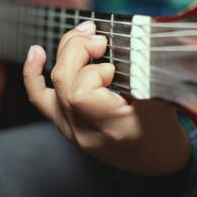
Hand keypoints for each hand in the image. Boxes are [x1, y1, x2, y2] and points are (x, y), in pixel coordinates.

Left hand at [24, 21, 190, 174]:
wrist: (151, 160)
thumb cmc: (161, 131)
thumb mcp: (163, 102)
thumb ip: (143, 72)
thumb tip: (133, 36)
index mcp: (112, 128)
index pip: (80, 93)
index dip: (94, 70)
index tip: (115, 67)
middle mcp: (84, 132)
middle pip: (63, 81)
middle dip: (78, 49)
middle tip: (101, 40)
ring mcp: (69, 129)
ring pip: (51, 84)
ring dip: (65, 53)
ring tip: (84, 36)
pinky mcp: (63, 124)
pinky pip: (39, 98)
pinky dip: (33, 74)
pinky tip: (36, 52)